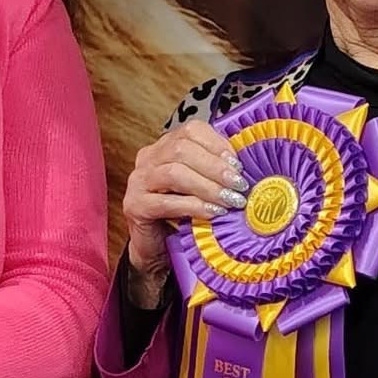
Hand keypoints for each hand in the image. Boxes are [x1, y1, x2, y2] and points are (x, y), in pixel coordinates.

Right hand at [122, 120, 246, 300]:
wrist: (155, 246)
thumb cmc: (182, 213)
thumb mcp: (201, 187)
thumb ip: (215, 171)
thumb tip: (243, 166)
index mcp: (165, 146)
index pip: (191, 130)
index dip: (217, 145)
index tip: (238, 164)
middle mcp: (148, 158)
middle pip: (182, 149)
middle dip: (215, 167)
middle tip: (239, 185)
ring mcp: (138, 181)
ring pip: (174, 173)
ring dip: (208, 186)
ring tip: (230, 200)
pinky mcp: (134, 205)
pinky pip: (166, 202)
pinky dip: (193, 206)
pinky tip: (212, 212)